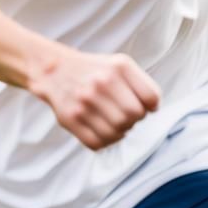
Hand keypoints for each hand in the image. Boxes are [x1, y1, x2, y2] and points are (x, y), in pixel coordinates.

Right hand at [29, 46, 160, 150]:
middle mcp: (101, 82)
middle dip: (133, 120)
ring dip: (119, 131)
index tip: (140, 104)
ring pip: (118, 133)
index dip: (149, 107)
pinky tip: (101, 129)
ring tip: (112, 121)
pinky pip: (98, 143)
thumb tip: (152, 110)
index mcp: (119, 67)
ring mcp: (84, 101)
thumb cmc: (95, 71)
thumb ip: (143, 85)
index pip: (151, 99)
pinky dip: (104, 140)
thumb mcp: (120, 65)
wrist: (54, 70)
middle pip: (134, 117)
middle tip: (124, 115)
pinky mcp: (70, 118)